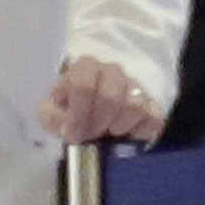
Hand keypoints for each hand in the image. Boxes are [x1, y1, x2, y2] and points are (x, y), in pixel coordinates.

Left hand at [41, 55, 162, 145]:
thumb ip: (52, 117)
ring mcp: (135, 86)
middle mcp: (112, 72)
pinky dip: (140, 132)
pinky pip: (153, 118)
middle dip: (98, 123)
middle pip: (110, 97)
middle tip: (92, 136)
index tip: (75, 136)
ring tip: (109, 134)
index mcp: (85, 68)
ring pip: (134, 105)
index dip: (78, 115)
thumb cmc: (73, 108)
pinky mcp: (152, 104)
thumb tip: (67, 129)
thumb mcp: (53, 110)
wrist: (96, 109)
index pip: (83, 86)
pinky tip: (127, 136)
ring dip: (119, 127)